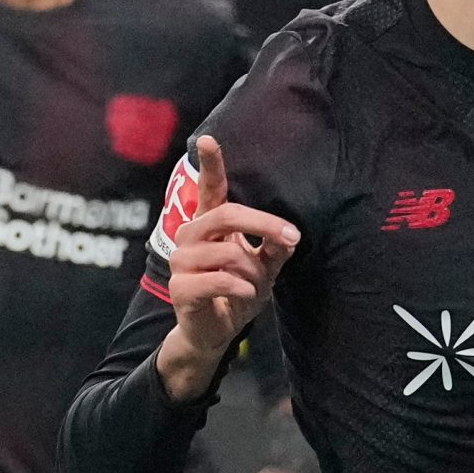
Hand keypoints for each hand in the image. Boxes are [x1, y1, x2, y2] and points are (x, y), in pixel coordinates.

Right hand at [156, 135, 298, 401]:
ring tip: (255, 285)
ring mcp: (181, 262)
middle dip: (263, 223)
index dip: (210, 165)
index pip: (209, 190)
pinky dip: (240, 287)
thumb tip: (289, 233)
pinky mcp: (180, 288)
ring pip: (226, 252)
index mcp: (211, 226)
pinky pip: (217, 280)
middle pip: (225, 214)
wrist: (215, 333)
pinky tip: (244, 295)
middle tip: (292, 236)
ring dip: (252, 270)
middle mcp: (191, 237)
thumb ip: (275, 248)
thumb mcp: (264, 269)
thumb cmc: (237, 292)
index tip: (208, 139)